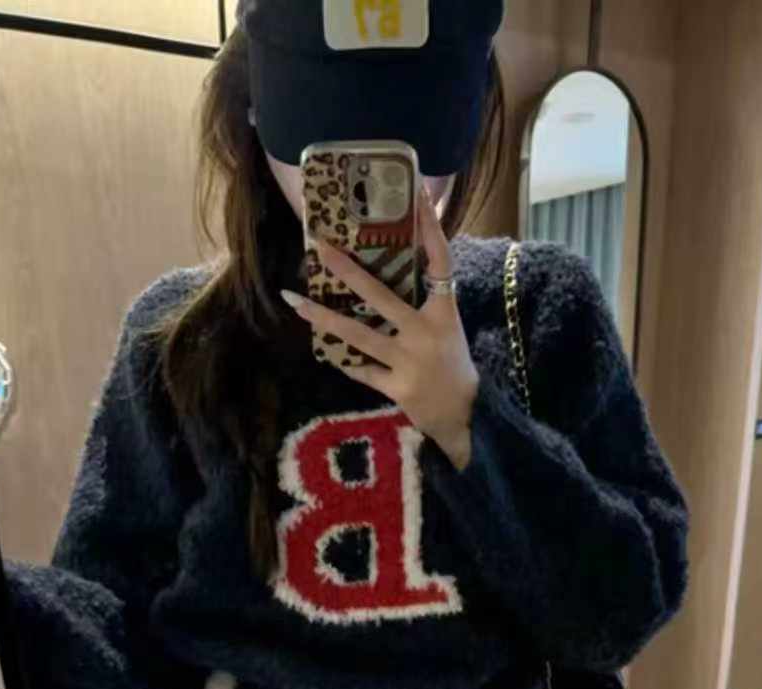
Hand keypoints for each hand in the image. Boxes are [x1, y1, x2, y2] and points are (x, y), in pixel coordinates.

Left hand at [281, 185, 477, 469]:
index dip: (430, 231)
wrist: (467, 417)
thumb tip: (405, 265)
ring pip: (358, 335)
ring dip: (323, 317)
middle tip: (319, 246)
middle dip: (347, 270)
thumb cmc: (454, 367)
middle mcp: (425, 333)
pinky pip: (361, 369)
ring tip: (294, 300)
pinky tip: (322, 348)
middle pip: (381, 295)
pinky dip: (343, 359)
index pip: (439, 262)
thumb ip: (428, 300)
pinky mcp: (397, 388)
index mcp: (444, 313)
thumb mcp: (448, 327)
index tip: (417, 197)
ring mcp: (410, 362)